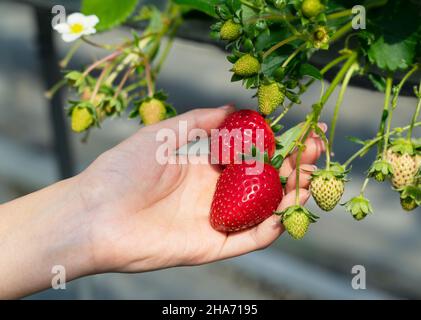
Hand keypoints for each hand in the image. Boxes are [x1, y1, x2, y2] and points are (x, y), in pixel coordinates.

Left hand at [78, 106, 324, 272]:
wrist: (95, 214)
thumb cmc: (123, 170)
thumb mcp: (163, 134)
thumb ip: (199, 120)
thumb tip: (233, 107)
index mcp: (204, 167)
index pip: (251, 155)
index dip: (277, 144)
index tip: (300, 131)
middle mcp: (214, 193)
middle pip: (263, 182)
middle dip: (292, 168)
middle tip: (314, 153)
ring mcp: (214, 220)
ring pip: (262, 210)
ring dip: (288, 197)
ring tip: (309, 180)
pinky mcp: (210, 246)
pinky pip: (247, 240)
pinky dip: (269, 229)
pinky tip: (284, 213)